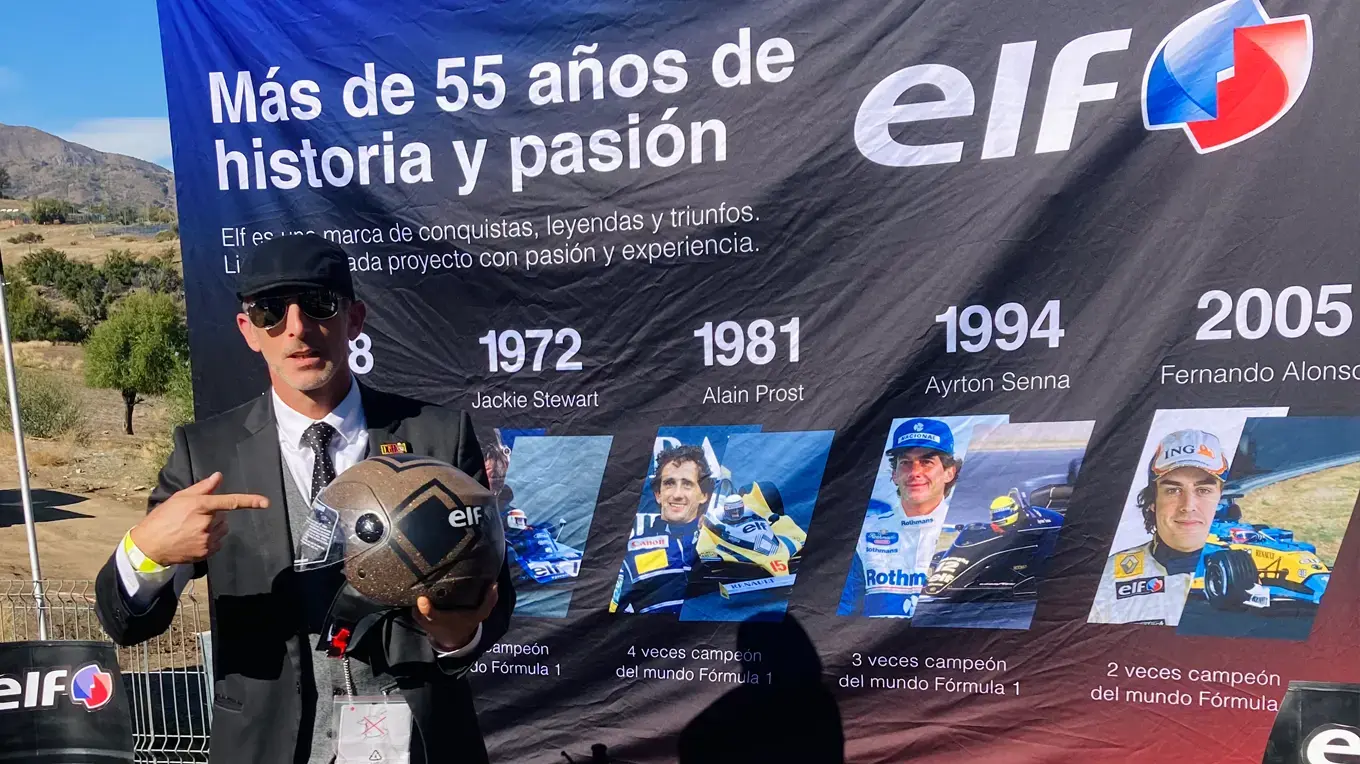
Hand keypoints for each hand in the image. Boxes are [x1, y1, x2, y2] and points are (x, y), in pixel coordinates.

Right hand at [128, 472, 269, 565]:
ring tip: (193, 528)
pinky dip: (211, 539)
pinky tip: (194, 538)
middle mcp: (206, 523)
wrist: (149, 546)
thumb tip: (218, 477)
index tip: (265, 502)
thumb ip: (202, 488)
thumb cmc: (162, 518)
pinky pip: (218, 542)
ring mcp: (206, 539)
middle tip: (193, 517)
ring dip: (214, 527)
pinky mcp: (206, 552)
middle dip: (214, 514)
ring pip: (222, 529)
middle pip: (224, 516)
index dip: (249, 501)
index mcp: (199, 506)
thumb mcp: (179, 498)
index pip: (230, 502)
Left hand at [412, 582, 498, 652]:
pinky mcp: (415, 615)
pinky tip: (419, 582)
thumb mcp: (479, 615)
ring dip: (414, 592)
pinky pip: (411, 603)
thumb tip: (494, 584)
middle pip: (418, 607)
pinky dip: (413, 596)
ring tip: (420, 576)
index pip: (432, 615)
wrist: (453, 639)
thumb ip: (488, 602)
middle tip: (422, 576)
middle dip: (418, 593)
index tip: (422, 599)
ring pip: (412, 604)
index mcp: (443, 619)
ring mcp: (419, 618)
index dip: (426, 608)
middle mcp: (428, 620)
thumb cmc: (465, 624)